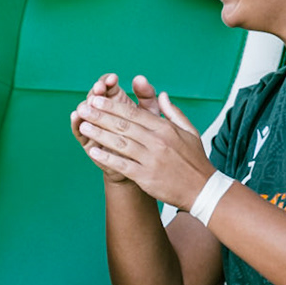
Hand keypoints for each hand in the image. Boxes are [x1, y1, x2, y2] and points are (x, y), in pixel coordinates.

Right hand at [71, 74, 136, 180]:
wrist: (140, 165)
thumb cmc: (146, 138)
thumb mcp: (150, 115)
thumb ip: (146, 96)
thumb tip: (140, 78)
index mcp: (117, 101)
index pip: (108, 86)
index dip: (108, 81)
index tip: (113, 79)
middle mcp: (102, 111)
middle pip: (95, 96)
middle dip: (97, 90)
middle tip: (100, 87)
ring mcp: (93, 125)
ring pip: (85, 111)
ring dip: (85, 105)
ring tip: (88, 103)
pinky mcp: (87, 140)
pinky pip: (78, 130)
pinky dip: (75, 122)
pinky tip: (75, 116)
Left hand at [76, 91, 213, 209]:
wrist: (202, 189)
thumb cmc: (195, 160)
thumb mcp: (189, 131)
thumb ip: (173, 112)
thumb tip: (162, 95)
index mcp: (165, 129)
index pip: (134, 114)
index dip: (113, 106)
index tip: (97, 99)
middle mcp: (157, 142)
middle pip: (123, 126)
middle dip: (101, 116)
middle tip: (84, 108)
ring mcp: (151, 160)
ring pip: (120, 143)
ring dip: (99, 134)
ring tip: (83, 126)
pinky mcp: (146, 177)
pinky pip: (122, 165)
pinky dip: (106, 158)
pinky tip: (92, 151)